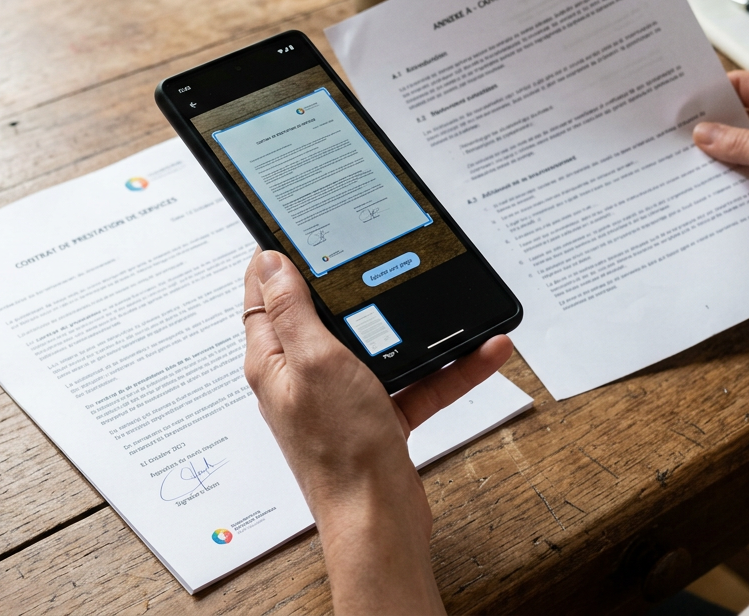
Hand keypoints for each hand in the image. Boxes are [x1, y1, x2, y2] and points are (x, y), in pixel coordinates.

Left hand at [241, 248, 511, 614]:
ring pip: (380, 346)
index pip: (264, 296)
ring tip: (446, 301)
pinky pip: (416, 382)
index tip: (300, 229)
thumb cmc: (339, 449)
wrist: (379, 520)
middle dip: (356, 286)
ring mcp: (342, 398)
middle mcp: (304, 377)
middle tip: (380, 253)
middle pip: (325, 315)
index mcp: (274, 361)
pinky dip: (447, 368)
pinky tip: (483, 352)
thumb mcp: (315, 361)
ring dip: (415, 327)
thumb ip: (294, 310)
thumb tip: (270, 262)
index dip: (277, 260)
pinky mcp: (380, 418)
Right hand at [693, 71, 748, 278]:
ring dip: (718, 159)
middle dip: (711, 127)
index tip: (683, 101)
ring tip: (682, 163)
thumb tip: (706, 133)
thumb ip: (744, 144)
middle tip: (673, 134)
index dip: (716, 91)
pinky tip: (705, 189)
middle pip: (741, 120)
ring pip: (742, 153)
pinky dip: (729, 184)